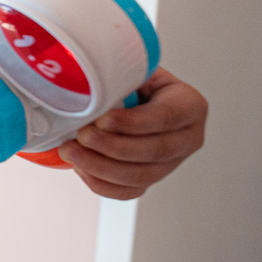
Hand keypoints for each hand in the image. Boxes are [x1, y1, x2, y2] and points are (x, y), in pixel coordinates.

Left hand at [58, 67, 206, 199]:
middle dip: (112, 147)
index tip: (102, 119)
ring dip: (100, 167)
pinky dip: (102, 184)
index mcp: (189, 105)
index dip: (133, 122)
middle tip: (81, 136)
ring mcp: (172, 162)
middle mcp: (188, 137)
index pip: (167, 117)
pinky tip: (81, 168)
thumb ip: (124, 74)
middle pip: (154, 151)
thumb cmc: (136, 82)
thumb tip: (90, 82)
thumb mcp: (136, 70)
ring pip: (141, 176)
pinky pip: (130, 191)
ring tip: (71, 151)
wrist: (134, 97)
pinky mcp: (153, 178)